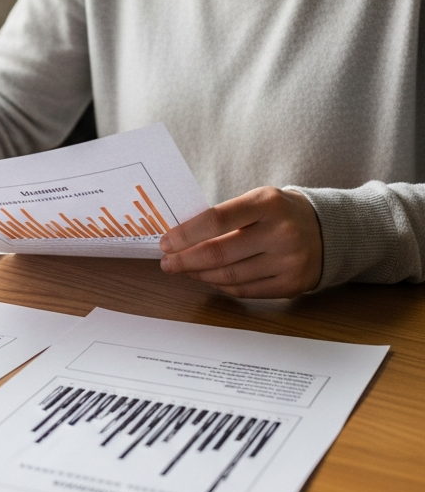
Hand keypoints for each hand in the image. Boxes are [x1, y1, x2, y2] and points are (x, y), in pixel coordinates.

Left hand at [158, 187, 322, 298]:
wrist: (327, 228)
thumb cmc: (278, 211)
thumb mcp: (256, 200)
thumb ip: (223, 217)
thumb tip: (181, 239)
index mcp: (267, 203)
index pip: (216, 219)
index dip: (185, 234)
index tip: (165, 242)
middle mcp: (281, 233)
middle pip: (220, 252)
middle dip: (185, 260)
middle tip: (167, 262)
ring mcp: (289, 261)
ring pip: (230, 276)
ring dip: (200, 275)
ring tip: (184, 269)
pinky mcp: (293, 284)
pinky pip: (247, 291)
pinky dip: (222, 286)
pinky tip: (208, 278)